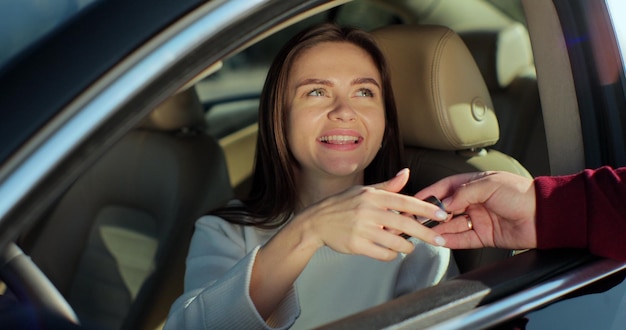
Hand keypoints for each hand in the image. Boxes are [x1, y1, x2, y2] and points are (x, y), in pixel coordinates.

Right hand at [296, 168, 447, 260]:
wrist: (316, 222)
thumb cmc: (341, 205)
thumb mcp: (364, 191)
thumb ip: (388, 186)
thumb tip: (406, 173)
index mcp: (373, 196)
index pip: (406, 201)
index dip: (426, 209)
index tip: (442, 215)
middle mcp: (369, 211)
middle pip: (405, 224)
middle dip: (426, 234)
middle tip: (440, 240)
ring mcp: (362, 229)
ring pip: (396, 243)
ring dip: (406, 247)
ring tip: (407, 246)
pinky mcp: (356, 245)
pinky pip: (383, 254)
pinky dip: (391, 255)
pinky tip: (390, 251)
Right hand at [414, 171, 537, 249]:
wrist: (544, 216)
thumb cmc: (522, 194)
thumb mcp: (488, 185)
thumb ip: (463, 193)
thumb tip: (444, 203)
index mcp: (474, 185)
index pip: (445, 188)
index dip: (429, 194)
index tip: (414, 200)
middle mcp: (474, 202)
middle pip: (445, 209)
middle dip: (430, 214)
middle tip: (415, 219)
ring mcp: (478, 219)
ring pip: (452, 225)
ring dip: (438, 229)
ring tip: (424, 232)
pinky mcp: (484, 236)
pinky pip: (463, 239)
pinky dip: (450, 241)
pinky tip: (440, 241)